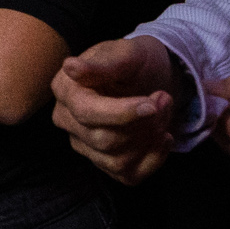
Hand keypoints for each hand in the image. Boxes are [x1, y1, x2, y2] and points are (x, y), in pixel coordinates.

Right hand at [52, 36, 178, 183]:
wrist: (150, 75)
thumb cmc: (135, 61)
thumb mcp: (125, 53)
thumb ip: (101, 65)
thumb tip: (70, 67)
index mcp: (65, 89)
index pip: (86, 112)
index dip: (122, 113)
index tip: (152, 105)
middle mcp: (67, 121)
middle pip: (104, 139)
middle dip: (143, 123)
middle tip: (165, 99)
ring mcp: (84, 145)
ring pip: (117, 160)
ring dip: (150, 139)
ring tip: (164, 112)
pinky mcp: (104, 162)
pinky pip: (128, 175)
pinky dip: (154, 159)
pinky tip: (164, 137)